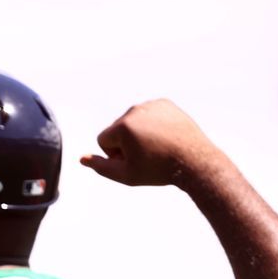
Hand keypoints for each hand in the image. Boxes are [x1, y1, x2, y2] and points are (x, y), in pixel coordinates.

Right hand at [81, 99, 226, 189]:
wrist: (194, 160)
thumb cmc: (157, 170)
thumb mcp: (125, 175)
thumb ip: (100, 167)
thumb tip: (82, 158)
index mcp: (123, 126)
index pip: (102, 140)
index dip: (114, 155)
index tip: (132, 161)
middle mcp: (135, 110)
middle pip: (117, 129)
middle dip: (125, 143)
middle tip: (146, 155)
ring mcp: (151, 104)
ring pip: (132, 122)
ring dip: (137, 134)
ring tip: (156, 146)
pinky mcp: (165, 103)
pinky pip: (148, 115)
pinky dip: (151, 126)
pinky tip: (163, 136)